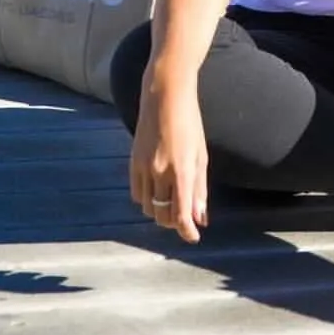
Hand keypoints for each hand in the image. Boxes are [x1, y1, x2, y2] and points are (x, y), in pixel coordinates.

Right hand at [129, 77, 208, 243]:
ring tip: (172, 205)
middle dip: (175, 223)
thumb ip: (199, 188)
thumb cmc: (189, 124)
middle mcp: (161, 172)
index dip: (187, 231)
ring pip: (149, 208)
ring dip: (161, 213)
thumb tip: (200, 218)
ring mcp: (144, 167)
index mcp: (182, 170)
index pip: (182, 214)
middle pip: (163, 215)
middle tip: (185, 219)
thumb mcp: (201, 155)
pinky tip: (158, 193)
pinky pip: (138, 194)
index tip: (194, 237)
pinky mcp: (132, 163)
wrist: (164, 97)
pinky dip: (148, 200)